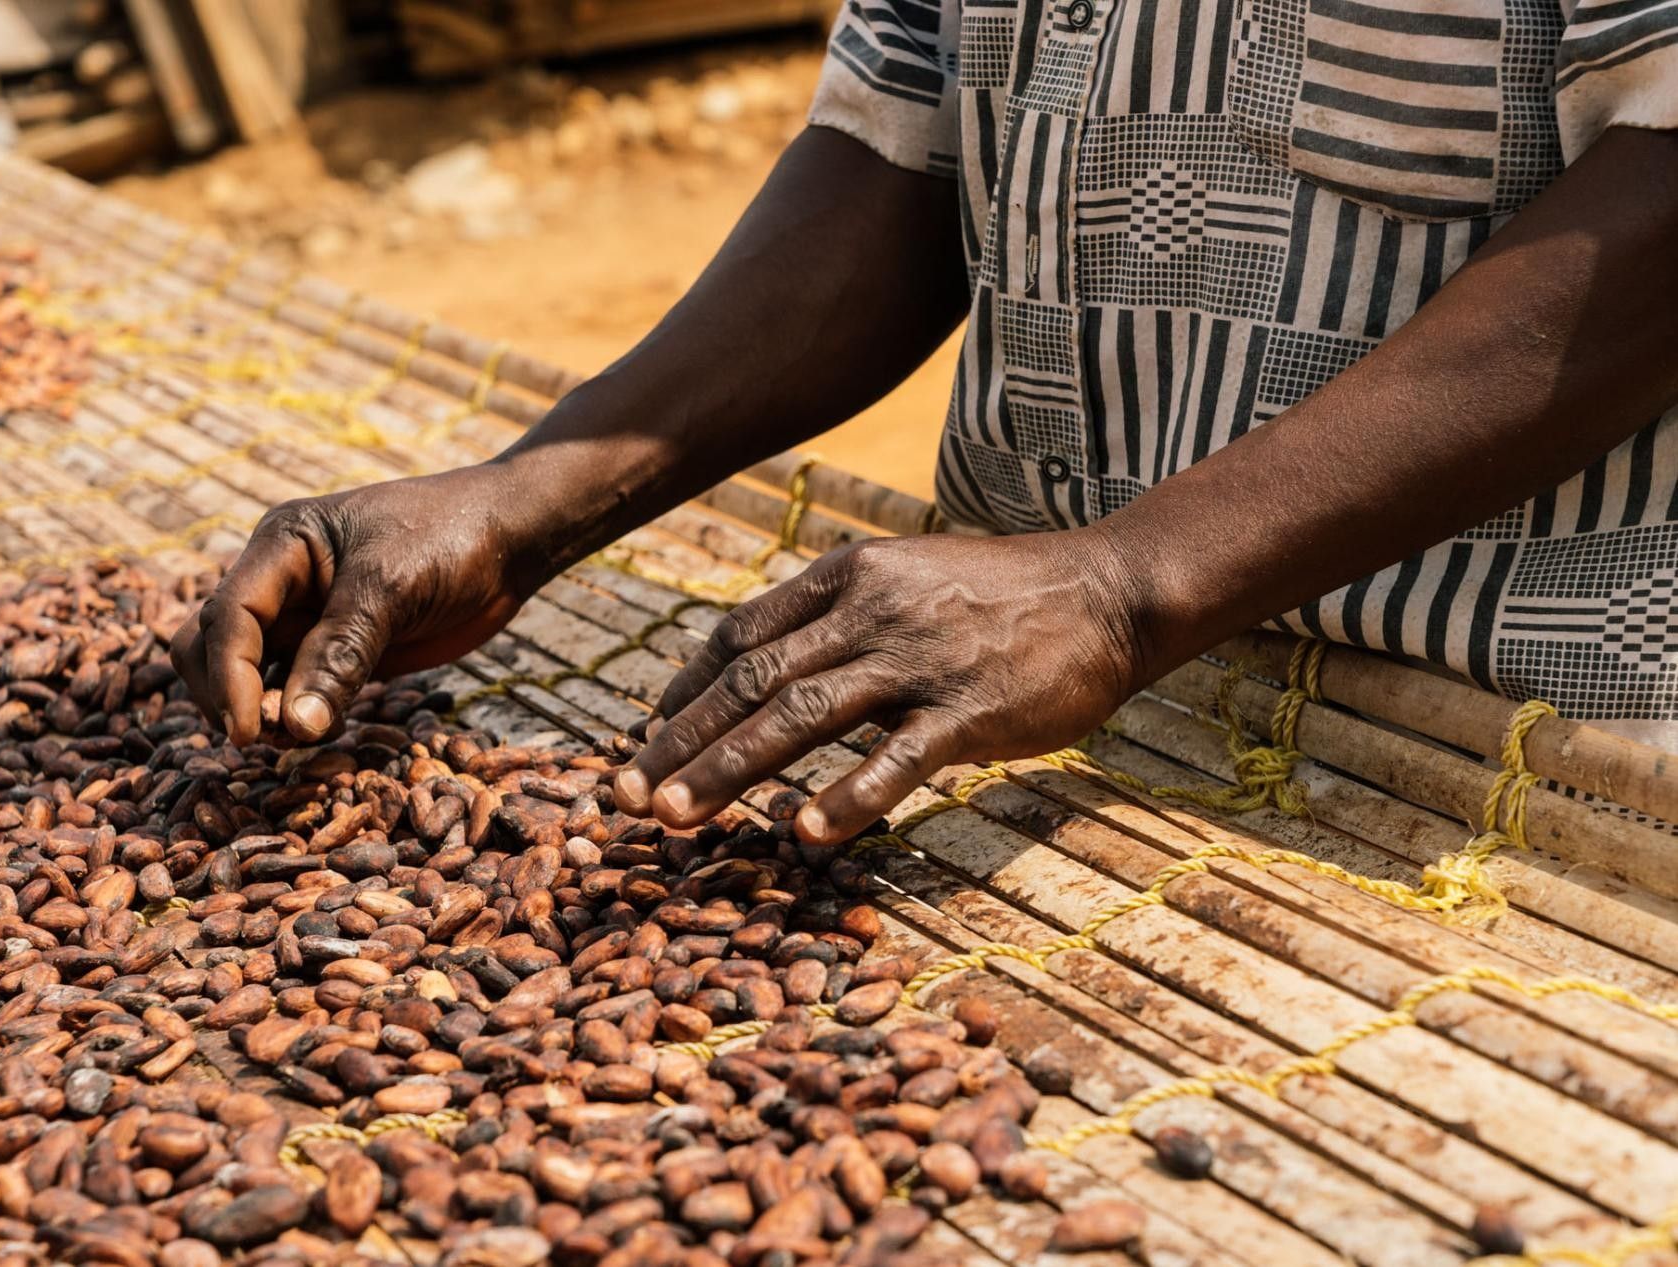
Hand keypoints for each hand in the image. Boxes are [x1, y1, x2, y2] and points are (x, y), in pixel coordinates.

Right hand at [171, 464, 544, 746]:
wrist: (510, 539)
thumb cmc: (451, 539)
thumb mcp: (392, 587)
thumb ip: (341, 654)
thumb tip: (294, 726)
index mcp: (282, 544)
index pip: (229, 616)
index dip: (229, 677)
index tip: (249, 731)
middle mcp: (281, 581)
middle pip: (211, 645)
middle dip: (229, 694)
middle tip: (275, 737)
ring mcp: (306, 617)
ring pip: (247, 674)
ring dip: (261, 712)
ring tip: (304, 736)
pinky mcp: (337, 650)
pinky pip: (294, 691)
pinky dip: (296, 718)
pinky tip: (326, 731)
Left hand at [611, 530, 1150, 844]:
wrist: (1107, 590)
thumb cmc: (999, 597)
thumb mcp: (905, 580)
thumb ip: (836, 619)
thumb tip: (763, 670)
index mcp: (847, 577)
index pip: (740, 635)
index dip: (683, 692)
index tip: (644, 740)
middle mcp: (870, 610)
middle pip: (752, 680)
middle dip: (681, 743)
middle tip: (626, 797)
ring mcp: (919, 658)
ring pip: (801, 716)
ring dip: (728, 771)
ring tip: (674, 820)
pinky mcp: (970, 708)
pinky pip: (896, 758)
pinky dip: (845, 797)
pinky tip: (801, 833)